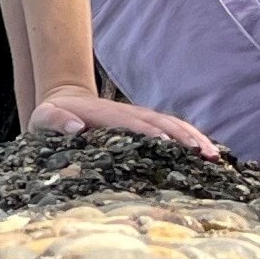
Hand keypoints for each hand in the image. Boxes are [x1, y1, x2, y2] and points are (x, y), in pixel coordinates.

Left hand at [28, 86, 222, 159]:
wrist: (62, 102)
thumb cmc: (51, 116)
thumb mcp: (44, 117)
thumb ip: (55, 121)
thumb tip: (77, 127)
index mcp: (108, 116)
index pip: (134, 123)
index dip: (151, 133)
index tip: (168, 145)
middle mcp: (130, 115)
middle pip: (163, 124)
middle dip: (185, 138)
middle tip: (205, 155)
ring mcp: (141, 119)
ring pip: (173, 126)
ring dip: (195, 138)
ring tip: (215, 156)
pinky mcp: (146, 126)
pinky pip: (172, 132)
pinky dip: (191, 139)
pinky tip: (209, 153)